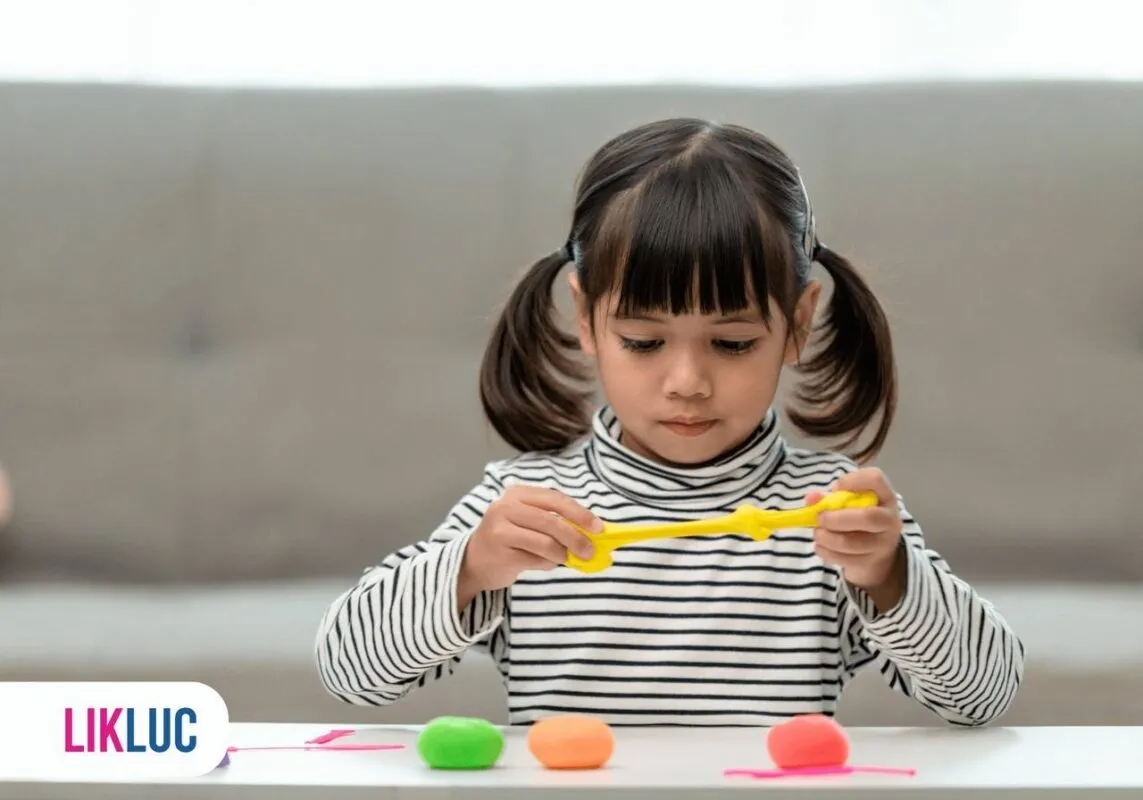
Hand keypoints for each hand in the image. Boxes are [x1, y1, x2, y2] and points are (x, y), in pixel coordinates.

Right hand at [457, 485, 600, 607]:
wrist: (474, 561)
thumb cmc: (510, 539)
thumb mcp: (529, 521)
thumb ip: (556, 522)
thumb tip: (591, 534)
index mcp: (518, 493)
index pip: (555, 499)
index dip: (580, 513)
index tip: (599, 528)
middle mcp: (506, 507)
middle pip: (551, 520)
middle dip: (576, 537)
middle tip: (591, 551)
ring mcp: (500, 529)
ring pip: (545, 542)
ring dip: (563, 554)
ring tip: (567, 560)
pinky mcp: (500, 553)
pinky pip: (535, 559)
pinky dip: (547, 564)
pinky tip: (546, 564)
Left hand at [806, 468, 905, 610]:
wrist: (876, 553)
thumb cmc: (858, 518)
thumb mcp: (848, 504)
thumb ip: (829, 498)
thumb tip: (811, 499)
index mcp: (885, 496)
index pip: (875, 479)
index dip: (853, 480)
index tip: (835, 488)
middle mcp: (889, 519)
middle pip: (868, 517)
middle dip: (837, 518)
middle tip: (820, 517)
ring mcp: (883, 543)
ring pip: (852, 543)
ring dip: (827, 538)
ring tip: (818, 533)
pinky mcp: (871, 562)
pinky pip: (845, 560)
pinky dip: (826, 552)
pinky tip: (821, 546)